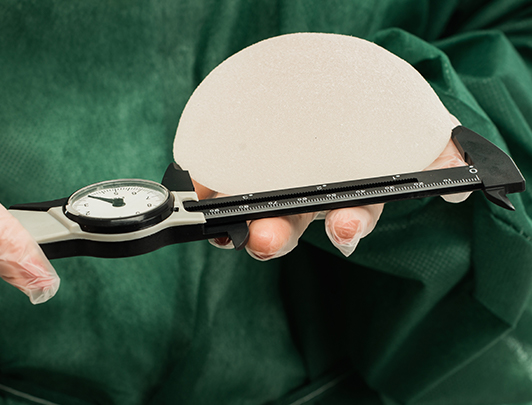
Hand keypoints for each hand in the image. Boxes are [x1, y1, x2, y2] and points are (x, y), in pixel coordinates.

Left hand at [196, 115, 469, 259]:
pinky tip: (199, 185)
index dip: (347, 225)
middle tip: (265, 237)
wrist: (321, 94)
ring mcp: (265, 185)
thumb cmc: (370, 124)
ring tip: (222, 223)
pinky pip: (214, 183)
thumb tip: (456, 187)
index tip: (344, 227)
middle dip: (276, 236)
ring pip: (247, 210)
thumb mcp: (409, 133)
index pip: (347, 216)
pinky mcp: (231, 169)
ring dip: (234, 221)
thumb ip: (435, 154)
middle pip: (287, 225)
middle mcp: (303, 198)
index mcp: (345, 194)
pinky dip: (206, 188)